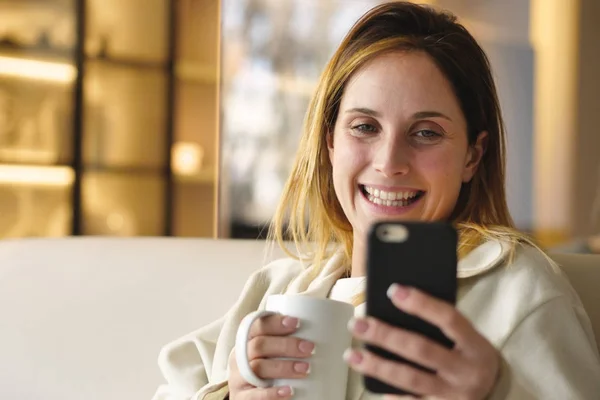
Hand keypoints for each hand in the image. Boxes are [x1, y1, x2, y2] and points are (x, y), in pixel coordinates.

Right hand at [228, 314, 314, 398]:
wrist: (251, 398)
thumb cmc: (267, 370)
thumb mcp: (269, 355)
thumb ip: (284, 342)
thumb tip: (323, 330)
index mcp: (246, 341)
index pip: (256, 326)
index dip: (274, 322)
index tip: (297, 322)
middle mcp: (239, 357)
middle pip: (259, 345)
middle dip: (286, 345)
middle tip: (310, 348)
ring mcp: (238, 379)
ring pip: (257, 368)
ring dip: (284, 367)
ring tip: (306, 369)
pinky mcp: (241, 398)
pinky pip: (254, 396)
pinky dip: (272, 393)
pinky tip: (289, 391)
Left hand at [345, 284, 499, 399]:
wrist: (496, 393)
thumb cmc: (470, 355)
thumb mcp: (468, 337)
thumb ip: (441, 324)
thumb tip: (396, 300)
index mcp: (474, 344)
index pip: (449, 318)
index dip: (421, 304)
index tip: (393, 290)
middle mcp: (466, 370)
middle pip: (421, 349)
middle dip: (385, 336)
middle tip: (358, 324)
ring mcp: (454, 395)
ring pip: (411, 379)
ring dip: (377, 366)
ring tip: (352, 355)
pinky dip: (391, 396)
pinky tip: (371, 385)